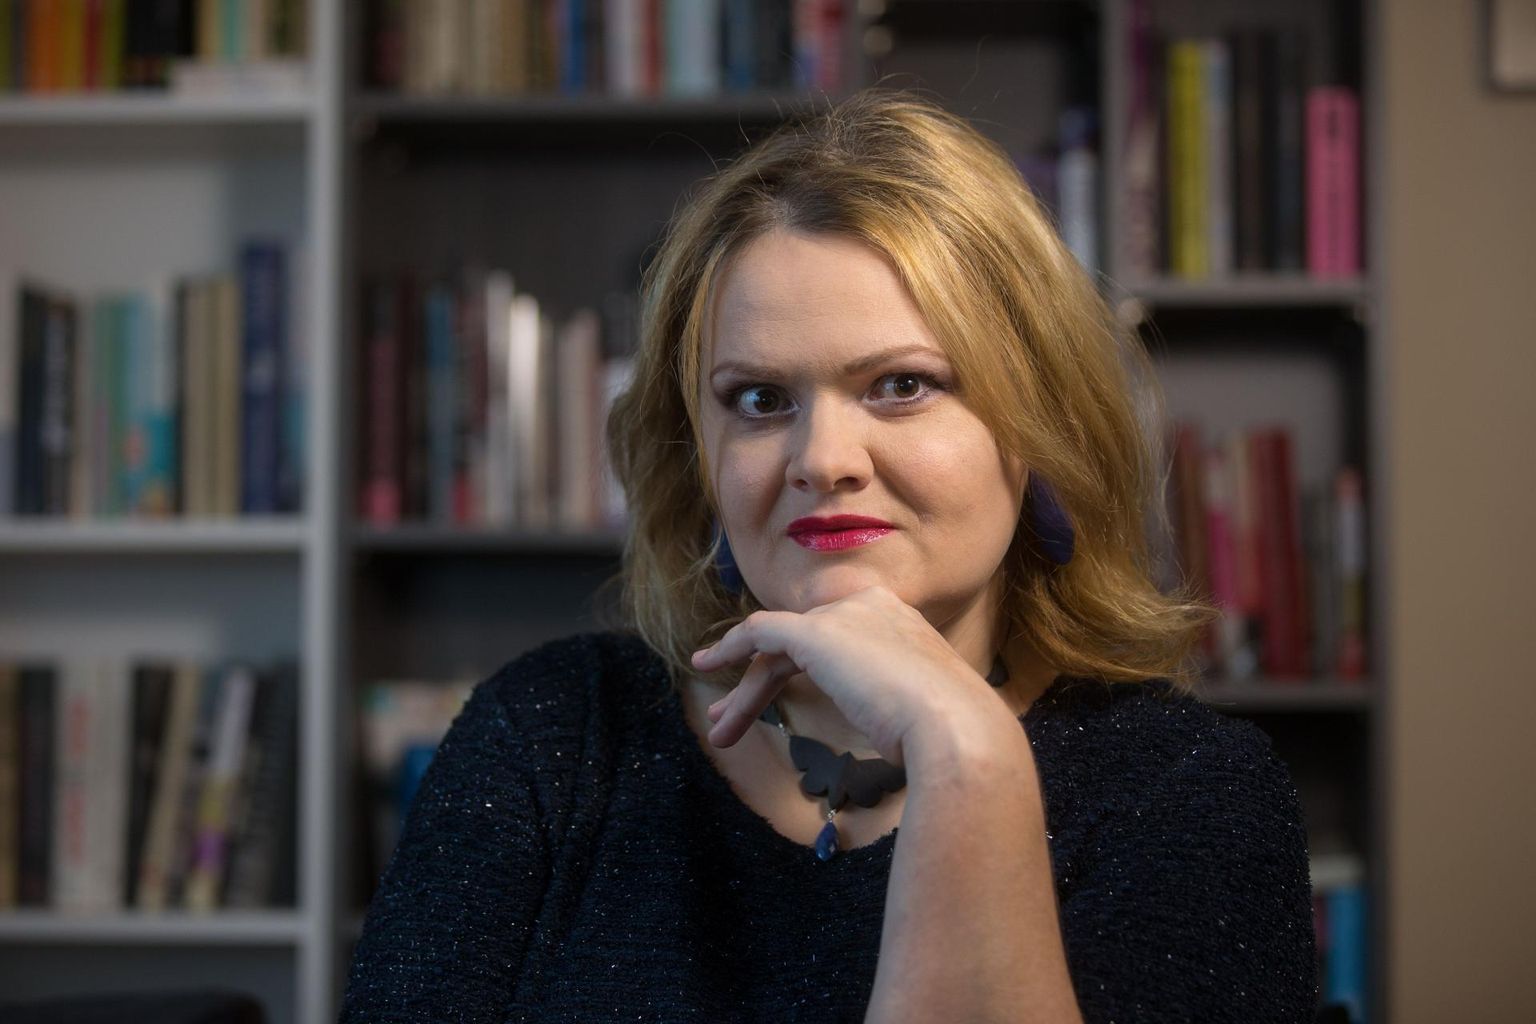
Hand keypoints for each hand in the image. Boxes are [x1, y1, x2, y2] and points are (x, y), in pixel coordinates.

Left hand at [690, 585, 1002, 768]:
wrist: (956, 729)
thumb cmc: (948, 734)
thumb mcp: (923, 707)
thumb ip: (901, 700)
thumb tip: (896, 728)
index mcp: (899, 618)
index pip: (835, 638)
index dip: (799, 668)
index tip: (778, 697)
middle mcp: (870, 606)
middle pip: (801, 644)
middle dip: (761, 681)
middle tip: (732, 718)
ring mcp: (842, 616)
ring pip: (776, 650)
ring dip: (746, 694)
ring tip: (720, 732)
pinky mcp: (816, 634)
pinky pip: (759, 633)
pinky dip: (730, 647)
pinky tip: (707, 666)